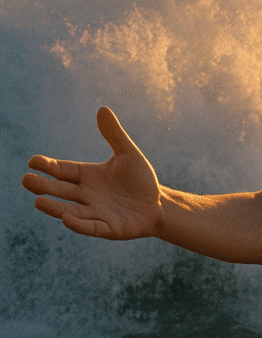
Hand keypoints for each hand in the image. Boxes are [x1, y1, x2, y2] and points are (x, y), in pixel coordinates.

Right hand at [22, 107, 161, 239]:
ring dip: (55, 208)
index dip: (48, 166)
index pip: (63, 171)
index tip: (33, 161)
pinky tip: (67, 219)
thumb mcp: (128, 154)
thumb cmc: (140, 180)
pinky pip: (91, 227)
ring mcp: (95, 213)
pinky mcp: (108, 228)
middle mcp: (86, 195)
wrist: (158, 204)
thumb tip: (103, 108)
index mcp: (87, 176)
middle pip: (61, 190)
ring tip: (39, 202)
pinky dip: (79, 224)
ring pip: (70, 211)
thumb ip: (114, 135)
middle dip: (44, 186)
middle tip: (26, 180)